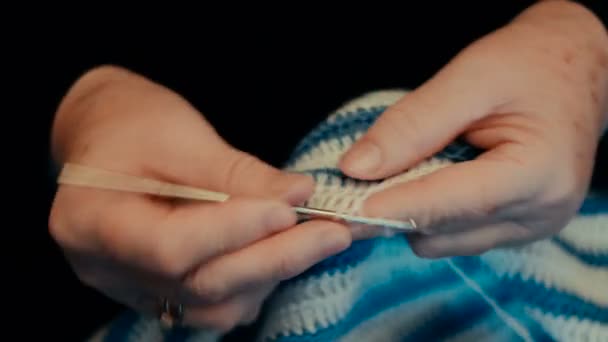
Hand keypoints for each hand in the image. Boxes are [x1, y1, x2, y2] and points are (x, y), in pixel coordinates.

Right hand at [49, 66, 350, 330]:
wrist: (106, 136)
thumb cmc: (132, 123)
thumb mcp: (180, 134)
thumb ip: (237, 173)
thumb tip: (301, 195)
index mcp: (91, 221)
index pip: (170, 246)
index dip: (235, 230)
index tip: (290, 208)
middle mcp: (106, 269)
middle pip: (200, 284)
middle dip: (275, 257)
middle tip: (334, 232)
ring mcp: (134, 287)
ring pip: (213, 306)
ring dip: (272, 273)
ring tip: (318, 239)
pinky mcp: (162, 291)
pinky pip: (215, 306)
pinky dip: (257, 283)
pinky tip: (285, 251)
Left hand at [339, 1, 607, 257]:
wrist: (576, 69)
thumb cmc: (530, 64)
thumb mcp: (471, 77)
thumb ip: (414, 124)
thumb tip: (356, 168)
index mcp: (539, 174)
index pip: (453, 202)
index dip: (395, 207)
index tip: (345, 211)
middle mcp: (540, 214)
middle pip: (442, 230)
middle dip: (394, 209)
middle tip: (350, 187)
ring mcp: (529, 227)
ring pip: (441, 240)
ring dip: (410, 212)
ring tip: (398, 171)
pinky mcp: (514, 227)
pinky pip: (452, 235)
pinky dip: (428, 212)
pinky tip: (425, 179)